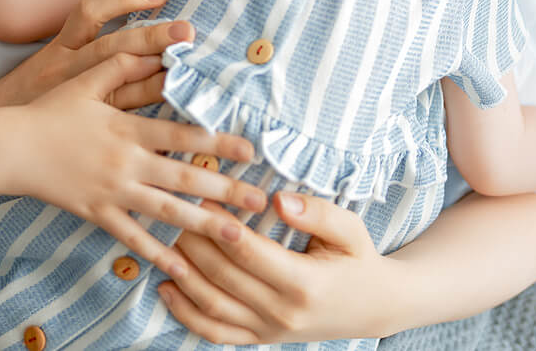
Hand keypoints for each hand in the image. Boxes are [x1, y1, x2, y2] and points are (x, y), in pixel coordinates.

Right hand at [0, 0, 194, 111]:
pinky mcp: (89, 128)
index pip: (90, 12)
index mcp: (61, 45)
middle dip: (151, 37)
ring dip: (158, 80)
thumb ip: (85, 39)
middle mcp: (70, 69)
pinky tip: (174, 117)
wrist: (1, 134)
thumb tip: (131, 23)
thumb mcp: (52, 58)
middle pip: (112, 47)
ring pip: (121, 88)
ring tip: (188, 73)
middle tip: (187, 30)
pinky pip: (122, 120)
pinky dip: (148, 118)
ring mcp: (80, 102)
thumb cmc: (32, 93)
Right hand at [13, 48, 268, 280]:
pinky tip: (181, 268)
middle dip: (226, 189)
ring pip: (167, 212)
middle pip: (185, 178)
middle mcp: (126, 163)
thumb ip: (121, 67)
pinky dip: (157, 253)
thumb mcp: (86, 82)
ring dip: (205, 225)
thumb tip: (151, 51)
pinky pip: (132, 237)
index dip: (219, 143)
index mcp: (128, 129)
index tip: (251, 151)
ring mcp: (113, 192)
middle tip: (260, 200)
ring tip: (238, 238)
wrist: (13, 147)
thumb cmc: (50, 111)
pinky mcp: (98, 214)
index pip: (182, 136)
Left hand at [158, 194, 399, 343]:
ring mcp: (269, 330)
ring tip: (162, 243)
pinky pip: (215, 332)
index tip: (201, 198)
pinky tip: (167, 288)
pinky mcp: (260, 339)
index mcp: (304, 283)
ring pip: (212, 305)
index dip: (219, 225)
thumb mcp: (351, 229)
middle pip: (222, 275)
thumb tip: (279, 200)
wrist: (374, 306)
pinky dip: (186, 313)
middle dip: (192, 242)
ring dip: (182, 274)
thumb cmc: (359, 260)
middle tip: (173, 212)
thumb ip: (317, 212)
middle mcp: (282, 312)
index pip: (248, 251)